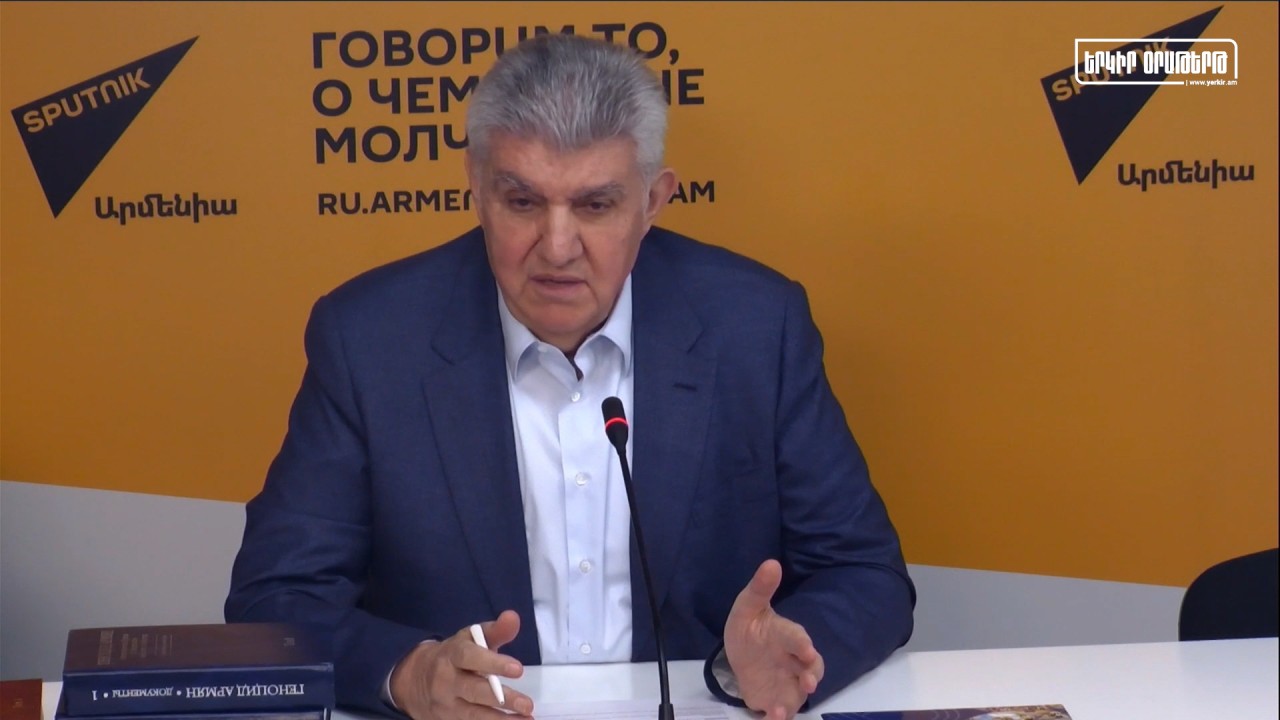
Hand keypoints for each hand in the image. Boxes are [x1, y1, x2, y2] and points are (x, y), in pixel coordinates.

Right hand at [389, 610, 532, 719]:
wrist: (414, 680)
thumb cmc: (453, 656)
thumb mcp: (470, 639)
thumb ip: (494, 630)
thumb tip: (513, 617)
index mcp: (452, 655)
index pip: (470, 658)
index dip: (493, 663)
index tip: (518, 669)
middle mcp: (446, 681)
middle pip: (473, 691)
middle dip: (502, 699)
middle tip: (527, 705)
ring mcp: (445, 705)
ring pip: (473, 715)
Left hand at [723, 560, 824, 719]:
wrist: (741, 652)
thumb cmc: (750, 627)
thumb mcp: (747, 607)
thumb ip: (760, 588)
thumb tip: (771, 563)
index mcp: (786, 635)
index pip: (798, 638)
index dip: (802, 644)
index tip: (806, 649)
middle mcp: (794, 660)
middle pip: (810, 668)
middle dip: (811, 674)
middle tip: (809, 682)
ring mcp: (788, 681)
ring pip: (798, 693)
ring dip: (793, 702)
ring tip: (781, 710)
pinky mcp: (777, 699)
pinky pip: (782, 710)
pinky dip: (778, 716)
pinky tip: (770, 717)